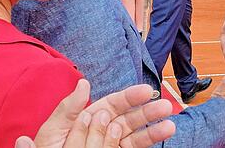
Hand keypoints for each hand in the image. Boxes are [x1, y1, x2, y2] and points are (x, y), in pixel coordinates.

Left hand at [15, 80, 175, 147]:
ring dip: (153, 131)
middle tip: (165, 106)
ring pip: (136, 136)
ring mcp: (112, 145)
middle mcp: (105, 130)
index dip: (131, 96)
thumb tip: (84, 83)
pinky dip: (147, 143)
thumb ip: (69, 109)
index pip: (115, 103)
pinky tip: (159, 137)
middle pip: (131, 118)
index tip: (147, 90)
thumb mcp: (54, 129)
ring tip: (170, 126)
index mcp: (91, 117)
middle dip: (148, 112)